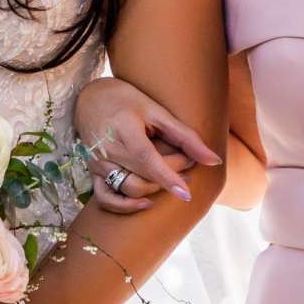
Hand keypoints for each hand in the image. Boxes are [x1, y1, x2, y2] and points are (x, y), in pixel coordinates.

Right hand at [71, 73, 215, 212]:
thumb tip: (213, 160)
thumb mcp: (156, 110)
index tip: (187, 193)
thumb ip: (185, 136)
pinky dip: (125, 206)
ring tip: (176, 179)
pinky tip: (147, 202)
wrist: (89, 97)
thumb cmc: (126, 99)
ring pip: (129, 189)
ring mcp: (97, 163)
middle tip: (189, 165)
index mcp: (123, 129)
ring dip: (156, 189)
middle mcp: (108, 149)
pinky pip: (106, 198)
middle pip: (142, 176)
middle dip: (171, 177)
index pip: (146, 159)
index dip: (167, 177)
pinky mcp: (92, 172)